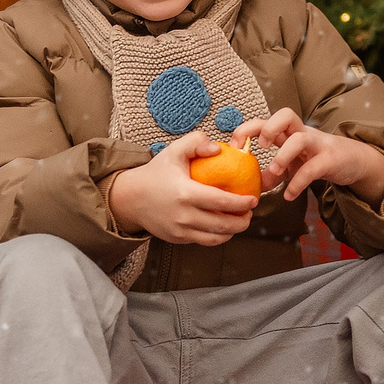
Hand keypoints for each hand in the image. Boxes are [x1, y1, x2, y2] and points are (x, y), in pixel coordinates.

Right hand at [107, 133, 257, 245]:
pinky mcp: (177, 239)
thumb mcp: (174, 151)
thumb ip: (196, 142)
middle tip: (250, 213)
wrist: (130, 198)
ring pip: (215, 238)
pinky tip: (223, 227)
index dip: (241, 203)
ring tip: (240, 221)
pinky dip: (218, 236)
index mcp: (185, 193)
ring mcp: (180, 231)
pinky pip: (203, 241)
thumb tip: (218, 148)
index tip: (253, 199)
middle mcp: (183, 216)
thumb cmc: (156, 173)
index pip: (221, 201)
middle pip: (223, 225)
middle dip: (242, 221)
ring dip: (233, 232)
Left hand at [231, 108, 383, 205]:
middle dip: (268, 127)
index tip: (235, 145)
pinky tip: (289, 195)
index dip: (248, 128)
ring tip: (275, 172)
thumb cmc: (318, 159)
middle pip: (286, 115)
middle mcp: (303, 133)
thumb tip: (252, 185)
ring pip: (300, 139)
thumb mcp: (292, 165)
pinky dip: (298, 183)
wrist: (353, 162)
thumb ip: (272, 174)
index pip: (266, 119)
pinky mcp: (330, 160)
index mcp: (290, 132)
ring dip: (283, 155)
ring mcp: (318, 145)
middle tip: (261, 147)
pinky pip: (313, 168)